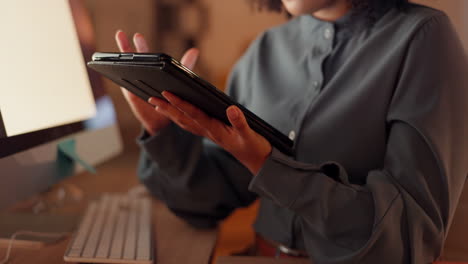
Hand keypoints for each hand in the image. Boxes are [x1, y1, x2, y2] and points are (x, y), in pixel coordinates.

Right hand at [114, 30, 198, 134]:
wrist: (164, 118)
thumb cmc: (170, 96)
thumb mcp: (179, 77)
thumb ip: (186, 64)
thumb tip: (195, 50)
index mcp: (151, 68)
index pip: (145, 54)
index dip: (140, 45)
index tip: (137, 35)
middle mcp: (140, 73)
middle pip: (131, 58)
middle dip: (125, 46)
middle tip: (121, 35)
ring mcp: (133, 83)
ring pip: (124, 69)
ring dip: (118, 61)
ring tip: (114, 55)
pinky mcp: (131, 95)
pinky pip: (124, 86)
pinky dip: (119, 79)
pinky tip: (115, 74)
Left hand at [148, 92, 271, 173]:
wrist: (256, 161)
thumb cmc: (253, 147)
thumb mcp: (250, 134)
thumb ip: (240, 122)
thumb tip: (231, 108)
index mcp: (215, 130)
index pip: (194, 114)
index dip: (180, 104)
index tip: (167, 94)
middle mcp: (208, 131)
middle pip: (183, 118)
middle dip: (167, 108)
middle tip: (150, 99)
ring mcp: (208, 133)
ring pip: (184, 122)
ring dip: (170, 113)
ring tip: (156, 105)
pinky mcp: (211, 133)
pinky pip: (191, 125)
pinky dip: (180, 117)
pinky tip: (175, 114)